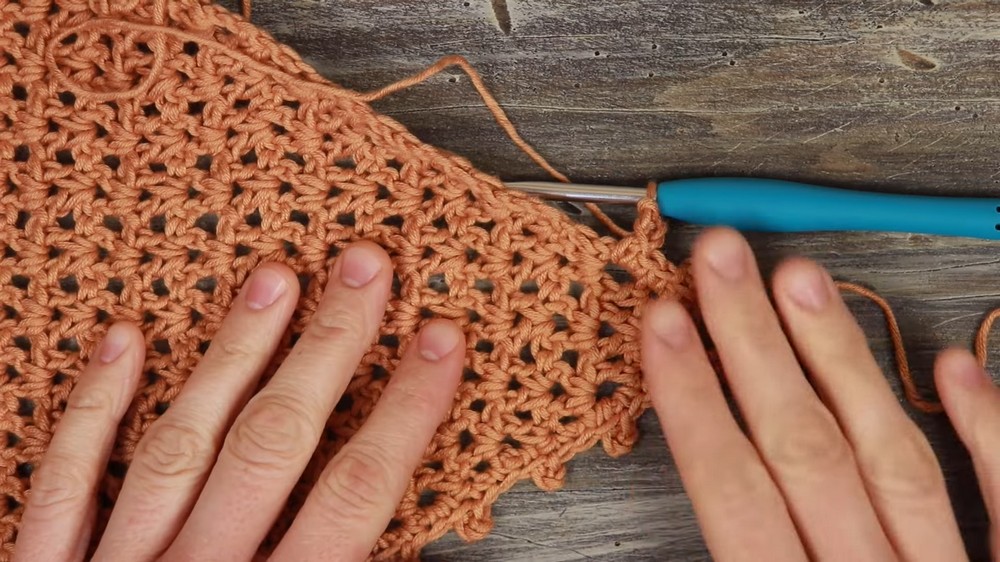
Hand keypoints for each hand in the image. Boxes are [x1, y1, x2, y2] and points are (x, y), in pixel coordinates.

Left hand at [12, 242, 465, 561]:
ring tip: (272, 279)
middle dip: (329, 350)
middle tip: (364, 267)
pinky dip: (93, 407)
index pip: (356, 494)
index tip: (442, 341)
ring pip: (181, 442)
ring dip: (233, 356)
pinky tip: (124, 340)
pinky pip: (63, 480)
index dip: (406, 410)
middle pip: (276, 445)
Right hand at [641, 228, 998, 560]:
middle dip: (755, 344)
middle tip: (720, 260)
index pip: (732, 492)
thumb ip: (741, 555)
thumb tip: (708, 471)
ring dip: (841, 358)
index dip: (692, 401)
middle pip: (804, 450)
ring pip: (892, 456)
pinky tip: (948, 365)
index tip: (663, 325)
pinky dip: (982, 426)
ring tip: (800, 277)